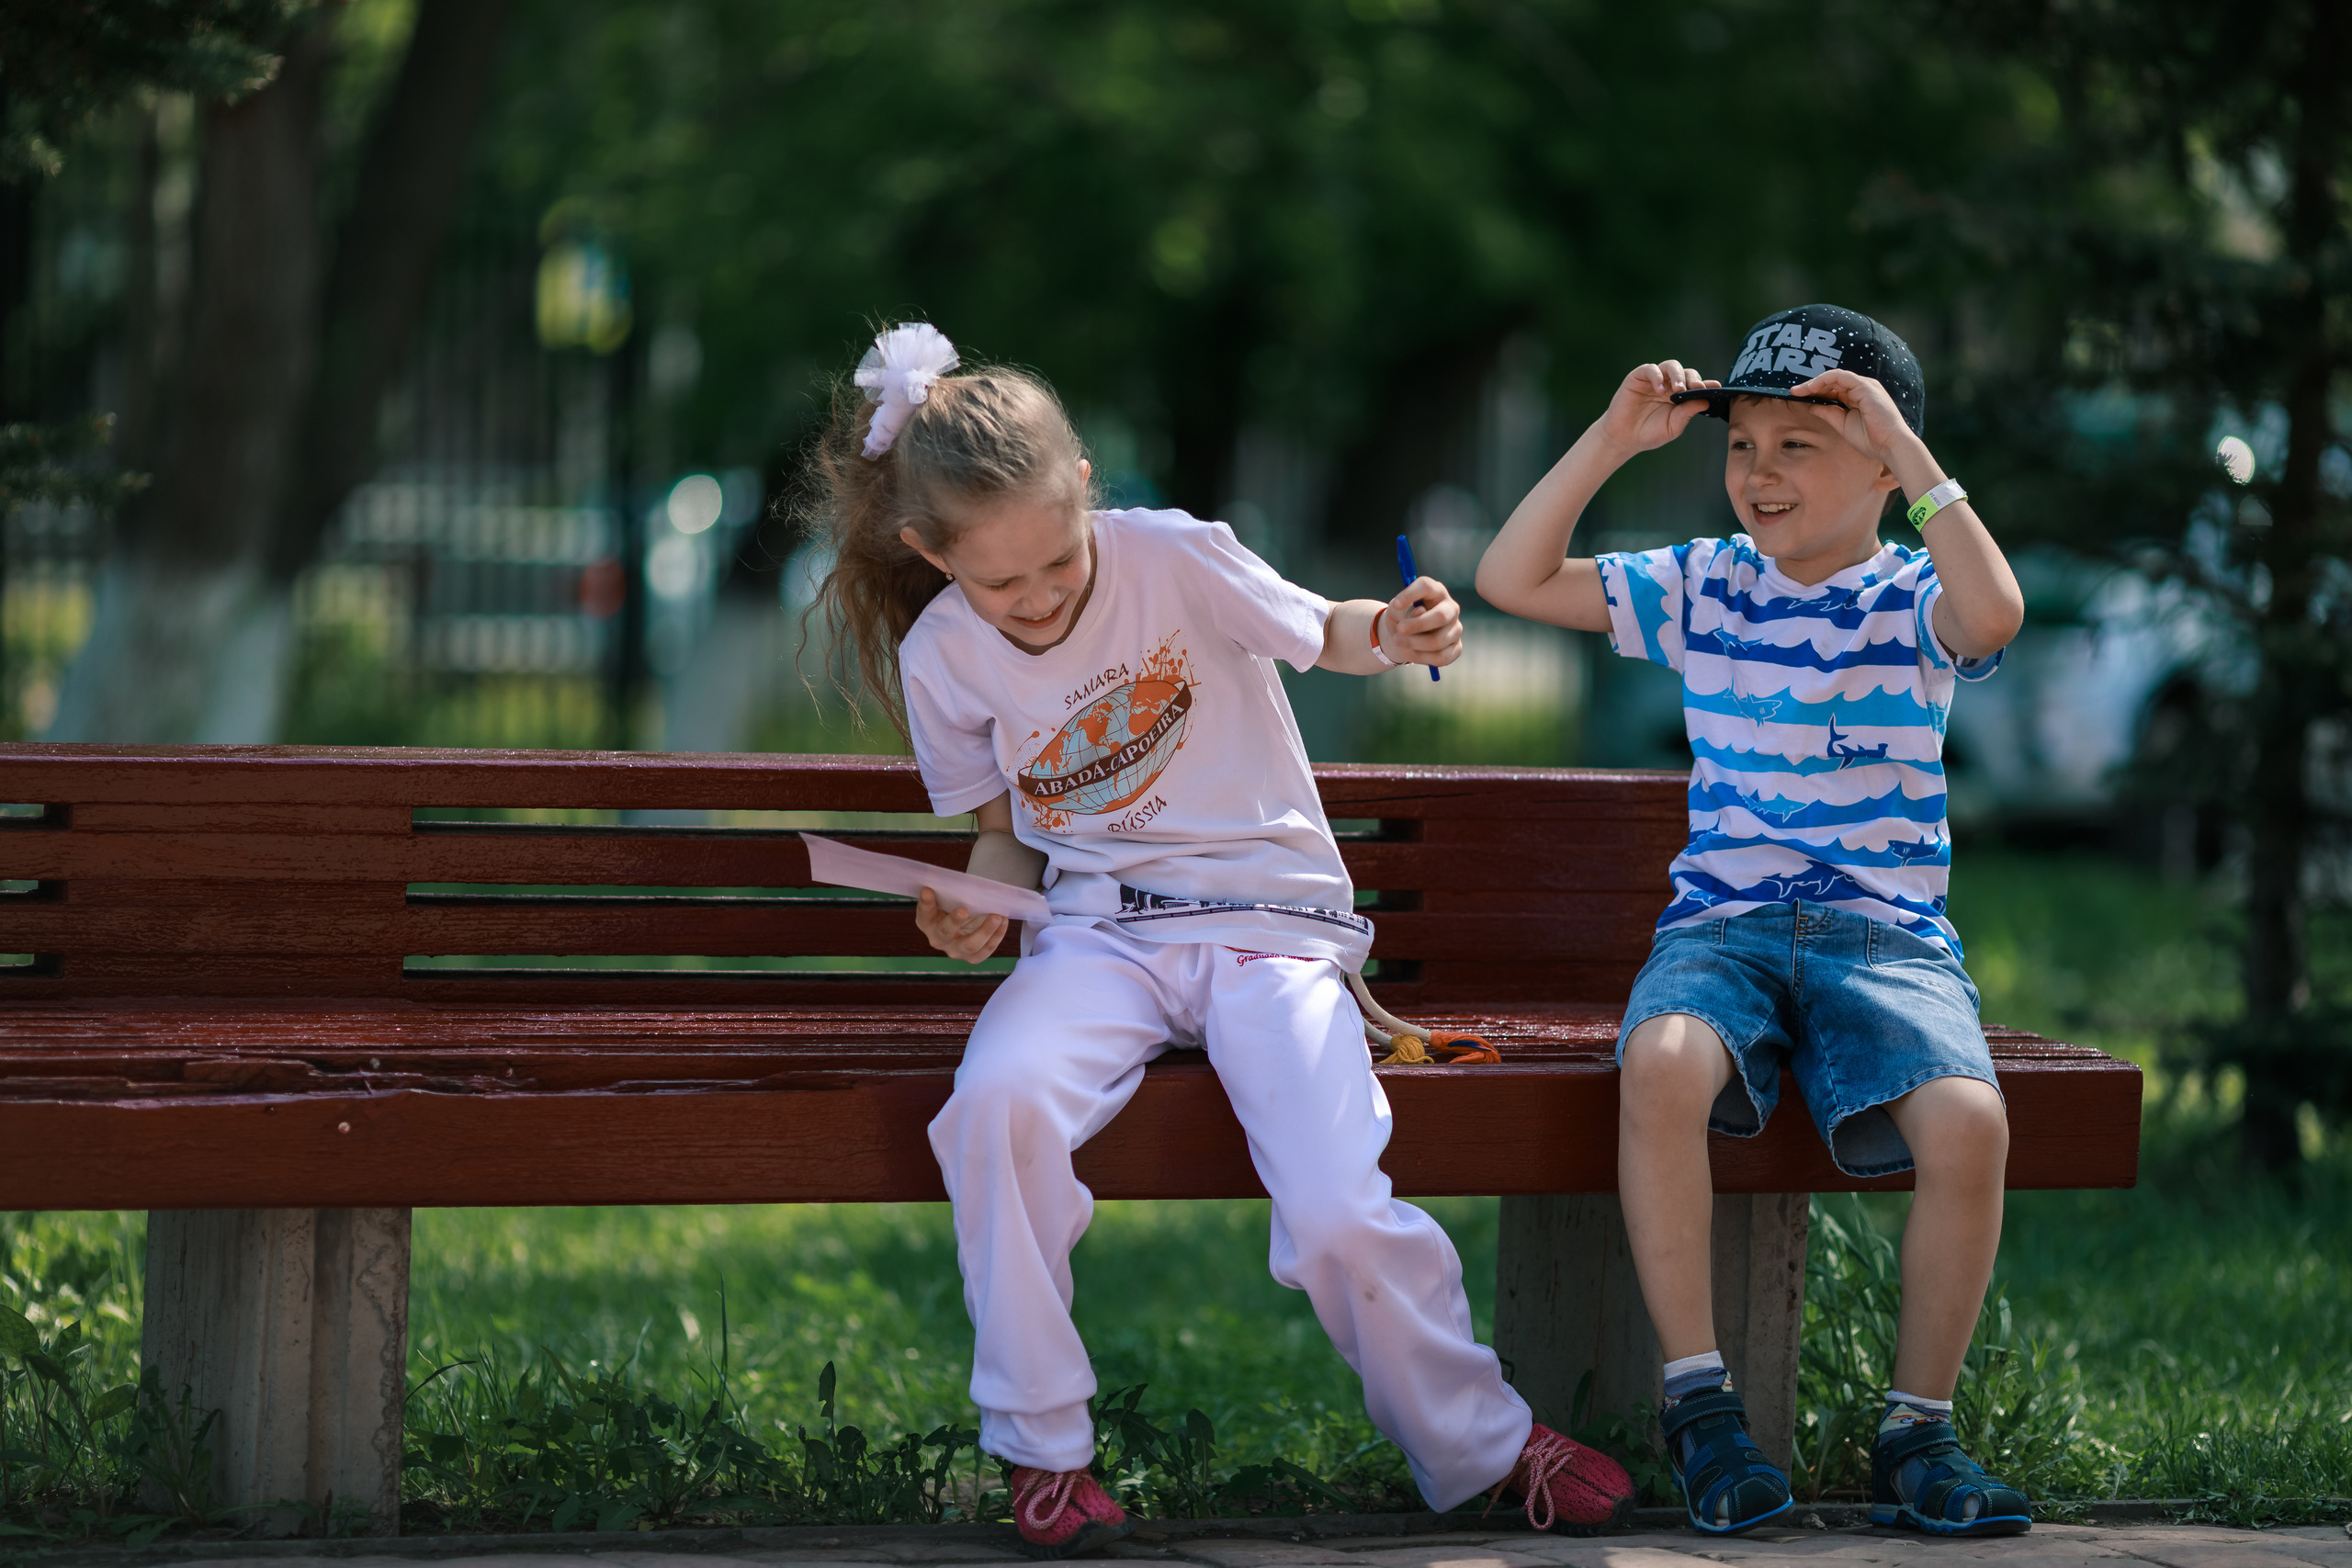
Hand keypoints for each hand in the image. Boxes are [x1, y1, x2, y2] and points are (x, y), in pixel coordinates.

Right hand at [915, 886, 1006, 962]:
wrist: (966, 920)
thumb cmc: (955, 904)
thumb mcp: (950, 896)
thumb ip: (950, 890)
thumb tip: (952, 877)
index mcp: (927, 922)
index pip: (924, 913)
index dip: (925, 903)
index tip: (928, 890)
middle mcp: (938, 939)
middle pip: (945, 933)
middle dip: (954, 922)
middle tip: (963, 910)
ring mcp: (956, 950)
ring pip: (969, 946)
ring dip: (984, 931)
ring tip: (997, 917)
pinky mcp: (972, 956)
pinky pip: (985, 950)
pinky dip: (996, 936)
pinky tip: (1004, 921)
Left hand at [1379, 576, 1463, 668]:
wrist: (1404, 637)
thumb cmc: (1401, 617)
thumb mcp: (1396, 610)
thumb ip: (1404, 608)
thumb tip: (1421, 612)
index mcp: (1435, 591)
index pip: (1427, 586)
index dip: (1411, 594)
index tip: (1396, 605)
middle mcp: (1450, 608)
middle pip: (1441, 616)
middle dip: (1417, 625)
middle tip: (1399, 629)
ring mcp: (1456, 628)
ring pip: (1437, 641)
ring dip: (1413, 644)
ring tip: (1397, 641)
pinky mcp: (1456, 648)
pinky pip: (1440, 657)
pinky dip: (1421, 658)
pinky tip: (1411, 652)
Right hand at [1594, 361, 1718, 453]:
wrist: (1624, 438)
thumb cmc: (1649, 434)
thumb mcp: (1673, 427)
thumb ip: (1687, 413)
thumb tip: (1705, 401)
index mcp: (1680, 397)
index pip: (1696, 385)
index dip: (1706, 384)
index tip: (1716, 387)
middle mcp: (1668, 385)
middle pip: (1686, 372)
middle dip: (1693, 379)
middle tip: (1697, 389)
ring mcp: (1654, 380)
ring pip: (1670, 366)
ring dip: (1677, 375)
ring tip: (1678, 389)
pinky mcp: (1638, 377)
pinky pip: (1650, 369)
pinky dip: (1657, 376)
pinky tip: (1659, 390)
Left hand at [1784, 369, 1916, 466]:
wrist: (1889, 446)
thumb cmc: (1871, 439)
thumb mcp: (1843, 425)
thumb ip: (1828, 413)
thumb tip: (1812, 406)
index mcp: (1858, 397)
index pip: (1833, 388)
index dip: (1815, 391)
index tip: (1797, 396)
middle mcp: (1862, 388)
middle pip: (1832, 381)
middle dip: (1811, 385)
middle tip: (1793, 392)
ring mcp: (1865, 386)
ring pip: (1835, 376)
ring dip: (1815, 382)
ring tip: (1799, 390)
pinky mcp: (1865, 387)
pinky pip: (1841, 376)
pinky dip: (1824, 380)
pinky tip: (1811, 388)